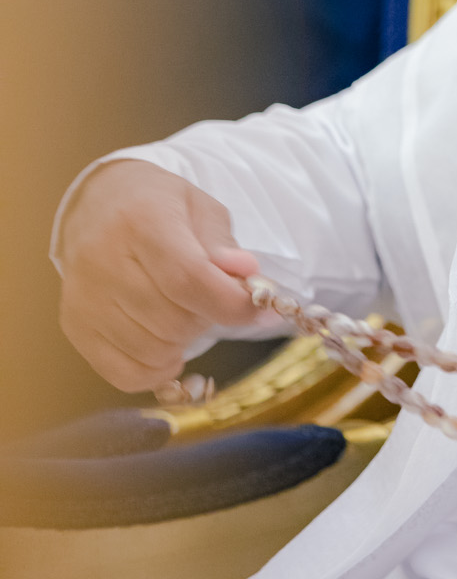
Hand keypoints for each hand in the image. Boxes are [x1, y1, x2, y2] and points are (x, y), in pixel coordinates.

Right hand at [58, 159, 259, 390]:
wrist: (99, 204)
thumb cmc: (159, 207)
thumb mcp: (201, 209)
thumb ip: (225, 245)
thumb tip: (247, 276)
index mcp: (142, 221)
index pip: (188, 278)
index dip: (231, 303)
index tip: (259, 309)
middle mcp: (103, 260)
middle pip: (173, 320)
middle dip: (208, 318)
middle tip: (211, 299)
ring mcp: (84, 297)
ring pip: (152, 351)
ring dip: (183, 343)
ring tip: (184, 312)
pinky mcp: (75, 326)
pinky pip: (125, 374)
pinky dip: (157, 369)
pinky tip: (166, 344)